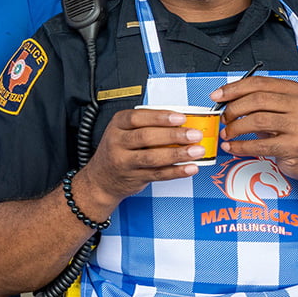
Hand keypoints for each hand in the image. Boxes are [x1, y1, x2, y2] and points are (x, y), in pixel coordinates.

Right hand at [77, 108, 203, 211]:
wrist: (101, 178)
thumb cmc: (117, 150)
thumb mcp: (123, 131)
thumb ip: (146, 125)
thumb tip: (179, 122)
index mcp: (117, 125)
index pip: (138, 118)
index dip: (161, 117)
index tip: (181, 117)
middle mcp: (118, 142)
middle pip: (146, 137)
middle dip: (174, 135)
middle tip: (194, 134)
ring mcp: (124, 162)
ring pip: (153, 157)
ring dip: (178, 154)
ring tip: (196, 151)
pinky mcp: (134, 178)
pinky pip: (158, 174)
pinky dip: (176, 171)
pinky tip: (189, 167)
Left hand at [213, 76, 297, 188]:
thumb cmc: (292, 132)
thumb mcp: (278, 111)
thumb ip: (256, 102)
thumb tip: (225, 99)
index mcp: (293, 91)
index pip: (258, 83)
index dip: (233, 88)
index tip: (217, 96)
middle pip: (257, 100)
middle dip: (233, 108)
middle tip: (223, 117)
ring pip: (257, 120)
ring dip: (236, 127)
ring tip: (227, 133)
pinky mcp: (295, 145)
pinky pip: (261, 145)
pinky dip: (241, 146)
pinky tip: (233, 147)